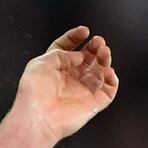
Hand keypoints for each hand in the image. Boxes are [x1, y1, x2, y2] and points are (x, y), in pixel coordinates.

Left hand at [14, 26, 118, 142]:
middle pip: (86, 59)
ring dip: (104, 60)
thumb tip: (80, 54)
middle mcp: (68, 79)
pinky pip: (108, 91)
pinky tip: (108, 71)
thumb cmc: (35, 91)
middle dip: (93, 48)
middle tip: (98, 41)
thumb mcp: (42, 62)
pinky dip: (112, 80)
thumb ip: (62, 54)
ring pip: (99, 72)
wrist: (39, 116)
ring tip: (104, 51)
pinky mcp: (93, 104)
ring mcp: (81, 91)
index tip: (84, 31)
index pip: (67, 49)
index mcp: (54, 69)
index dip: (75, 38)